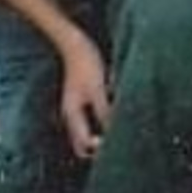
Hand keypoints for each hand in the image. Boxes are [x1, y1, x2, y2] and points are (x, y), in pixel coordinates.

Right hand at [58, 30, 112, 159]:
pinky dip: (103, 120)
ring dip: (102, 133)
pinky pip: (92, 119)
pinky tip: (114, 111)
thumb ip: (105, 111)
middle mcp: (71, 116)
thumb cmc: (86, 64)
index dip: (101, 149)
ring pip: (87, 132)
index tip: (117, 140)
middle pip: (83, 144)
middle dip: (100, 147)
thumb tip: (114, 131)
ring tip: (119, 125)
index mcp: (72, 115)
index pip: (84, 145)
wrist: (75, 44)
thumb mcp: (98, 88)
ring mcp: (76, 109)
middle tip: (120, 140)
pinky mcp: (82, 101)